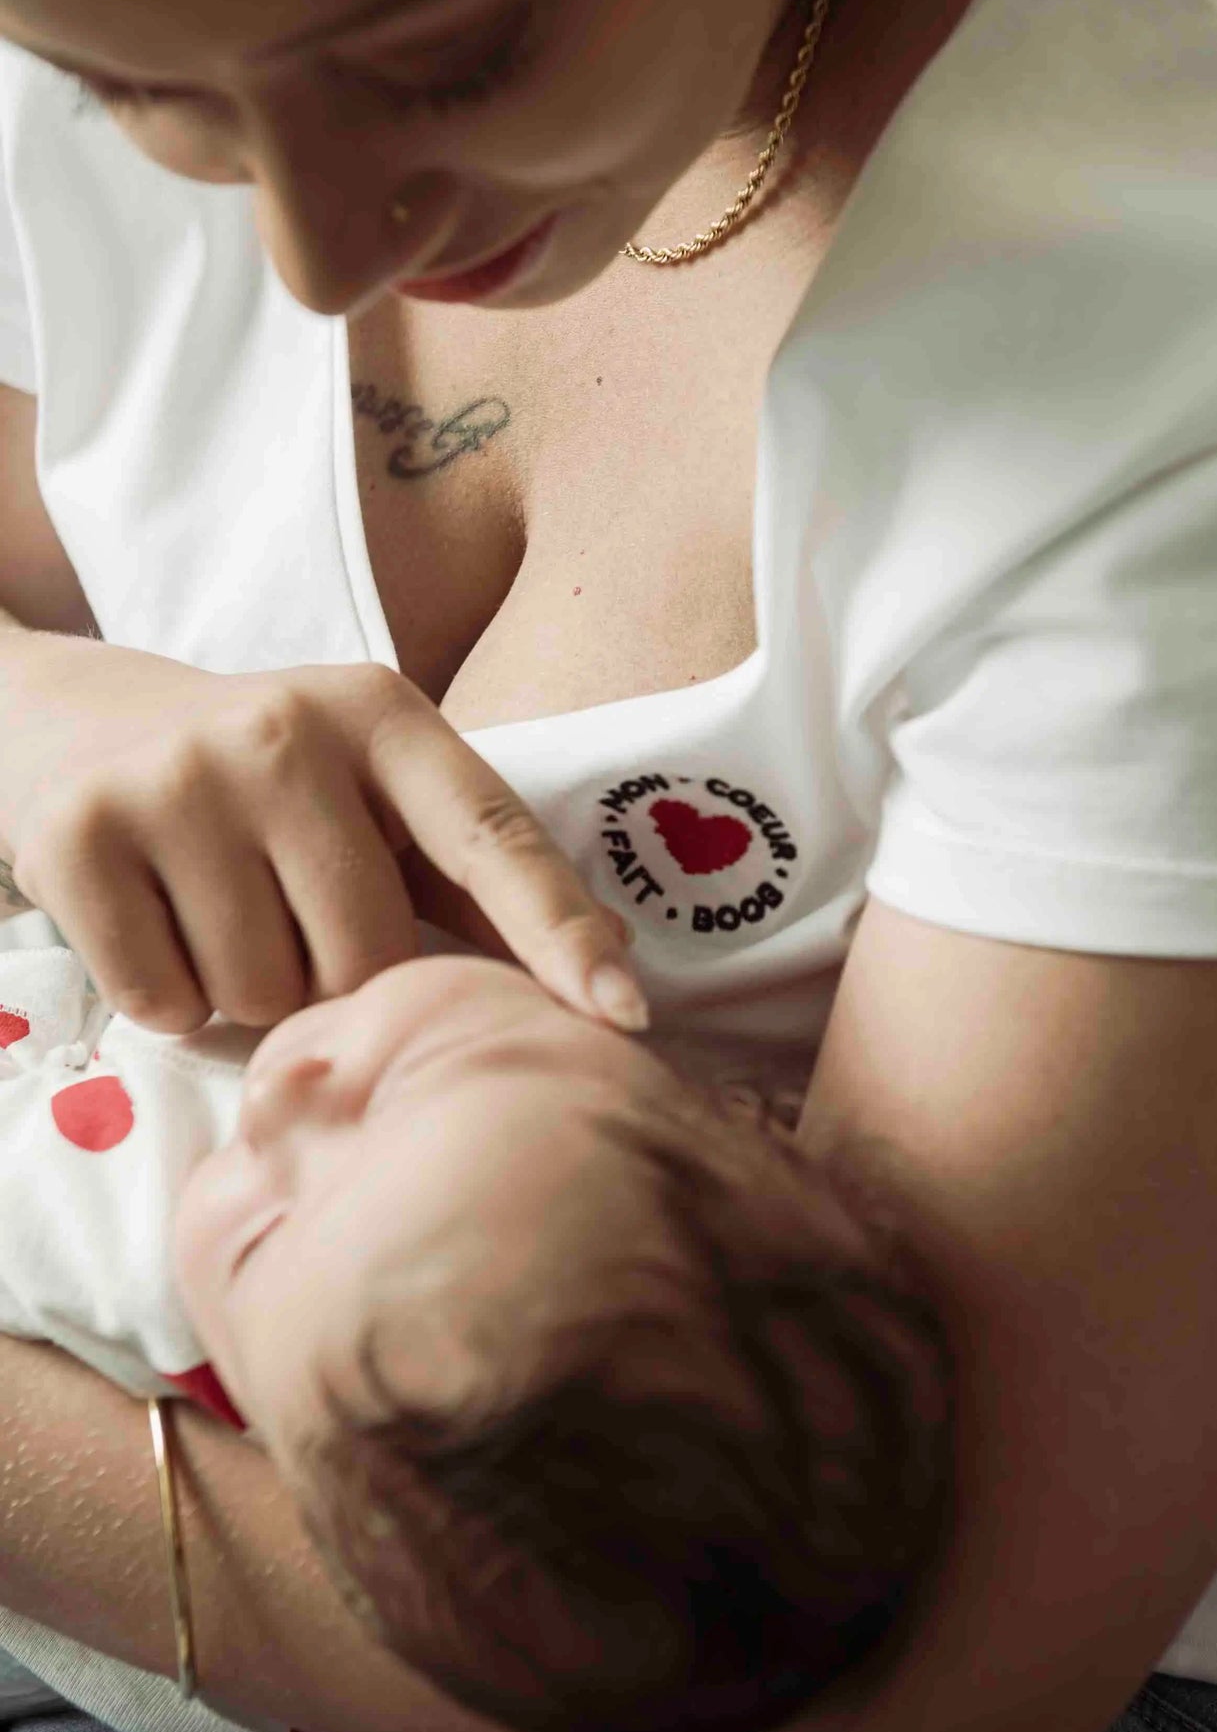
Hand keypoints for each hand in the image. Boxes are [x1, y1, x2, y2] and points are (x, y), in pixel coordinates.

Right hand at [0, 634, 644, 1033]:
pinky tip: (158, 927)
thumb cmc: (268, 784)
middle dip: (340, 978)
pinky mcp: (77, 835)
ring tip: (220, 913)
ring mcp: (177, 777)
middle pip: (369, 955)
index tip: (623, 1014)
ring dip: (249, 993)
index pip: (493, 839)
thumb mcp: (374, 790)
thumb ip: (476, 873)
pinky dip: (168, 999)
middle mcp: (285, 731)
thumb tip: (616, 964)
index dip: (560, 934)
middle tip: (290, 919)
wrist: (77, 721)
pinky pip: (164, 1002)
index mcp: (384, 717)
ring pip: (264, 993)